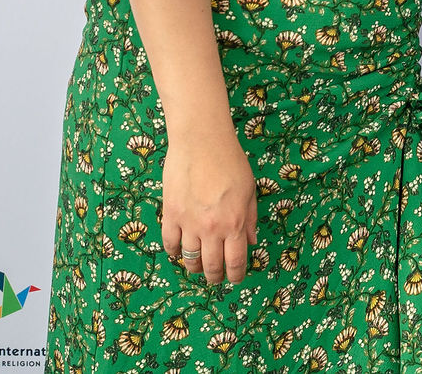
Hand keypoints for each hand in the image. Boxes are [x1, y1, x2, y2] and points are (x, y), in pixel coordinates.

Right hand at [161, 129, 258, 285]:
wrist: (201, 142)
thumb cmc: (231, 162)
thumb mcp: (249, 190)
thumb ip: (250, 219)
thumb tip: (252, 242)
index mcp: (235, 224)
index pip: (235, 262)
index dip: (235, 276)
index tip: (235, 279)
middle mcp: (212, 229)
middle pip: (211, 266)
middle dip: (215, 276)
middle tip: (216, 277)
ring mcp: (189, 224)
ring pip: (189, 259)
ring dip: (194, 268)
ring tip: (198, 267)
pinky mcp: (171, 215)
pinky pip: (170, 243)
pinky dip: (174, 252)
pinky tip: (178, 252)